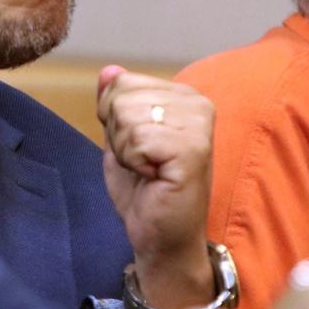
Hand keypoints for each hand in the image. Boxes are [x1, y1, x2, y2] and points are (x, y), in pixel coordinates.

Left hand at [96, 65, 215, 308]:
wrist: (162, 237)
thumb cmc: (145, 191)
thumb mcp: (121, 139)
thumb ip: (115, 103)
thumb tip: (109, 71)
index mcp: (184, 96)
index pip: (122, 81)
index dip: (113, 119)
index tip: (138, 148)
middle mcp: (198, 104)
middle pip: (122, 97)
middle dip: (119, 135)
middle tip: (143, 163)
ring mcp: (199, 125)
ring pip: (128, 116)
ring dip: (127, 151)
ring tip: (149, 170)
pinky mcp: (193, 149)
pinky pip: (138, 139)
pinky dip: (134, 162)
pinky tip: (154, 177)